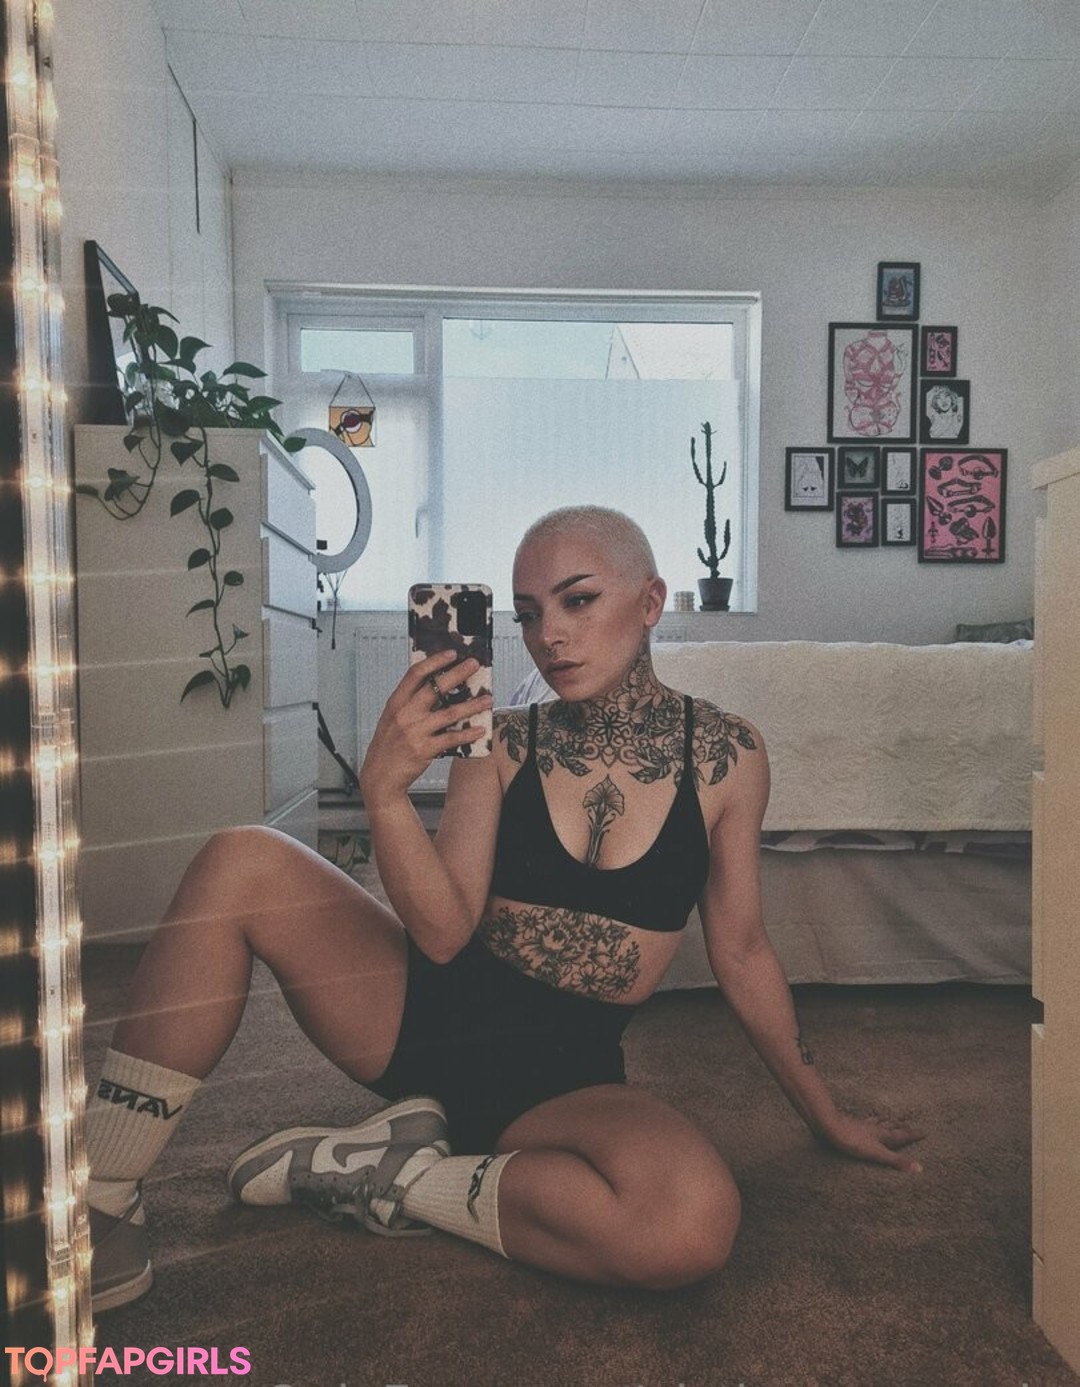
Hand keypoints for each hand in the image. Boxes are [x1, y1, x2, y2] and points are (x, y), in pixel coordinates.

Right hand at [358, 648, 492, 806]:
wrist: (380, 776)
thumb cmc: (388, 745)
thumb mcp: (392, 718)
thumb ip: (410, 701)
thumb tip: (437, 685)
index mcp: (396, 702)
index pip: (415, 674)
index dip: (434, 661)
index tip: (451, 653)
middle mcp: (405, 714)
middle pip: (435, 688)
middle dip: (458, 673)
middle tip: (474, 665)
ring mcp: (415, 731)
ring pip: (449, 713)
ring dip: (472, 705)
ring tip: (487, 699)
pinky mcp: (424, 749)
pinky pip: (452, 738)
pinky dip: (468, 734)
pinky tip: (480, 729)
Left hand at [819, 1111, 925, 1172]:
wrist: (830, 1126)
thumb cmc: (854, 1141)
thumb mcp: (877, 1154)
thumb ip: (897, 1161)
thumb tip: (920, 1168)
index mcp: (883, 1135)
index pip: (902, 1135)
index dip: (913, 1134)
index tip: (925, 1132)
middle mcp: (875, 1128)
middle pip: (891, 1126)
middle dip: (900, 1126)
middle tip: (907, 1125)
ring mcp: (862, 1125)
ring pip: (877, 1121)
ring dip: (885, 1120)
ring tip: (888, 1119)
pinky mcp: (850, 1124)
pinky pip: (863, 1121)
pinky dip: (868, 1120)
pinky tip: (863, 1120)